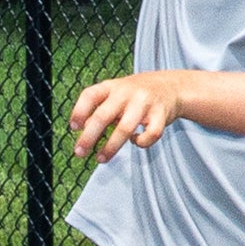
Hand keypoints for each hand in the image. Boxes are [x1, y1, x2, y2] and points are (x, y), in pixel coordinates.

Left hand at [70, 70, 194, 160]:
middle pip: (103, 116)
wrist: (171, 86)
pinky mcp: (161, 115)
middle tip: (80, 152)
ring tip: (101, 159)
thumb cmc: (135, 94)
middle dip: (89, 137)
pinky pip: (150, 134)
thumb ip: (99, 109)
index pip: (90, 95)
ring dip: (110, 147)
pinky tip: (136, 141)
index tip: (74, 127)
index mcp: (112, 86)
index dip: (79, 111)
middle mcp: (126, 92)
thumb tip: (83, 130)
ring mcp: (144, 103)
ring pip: (125, 128)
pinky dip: (141, 142)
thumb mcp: (115, 94)